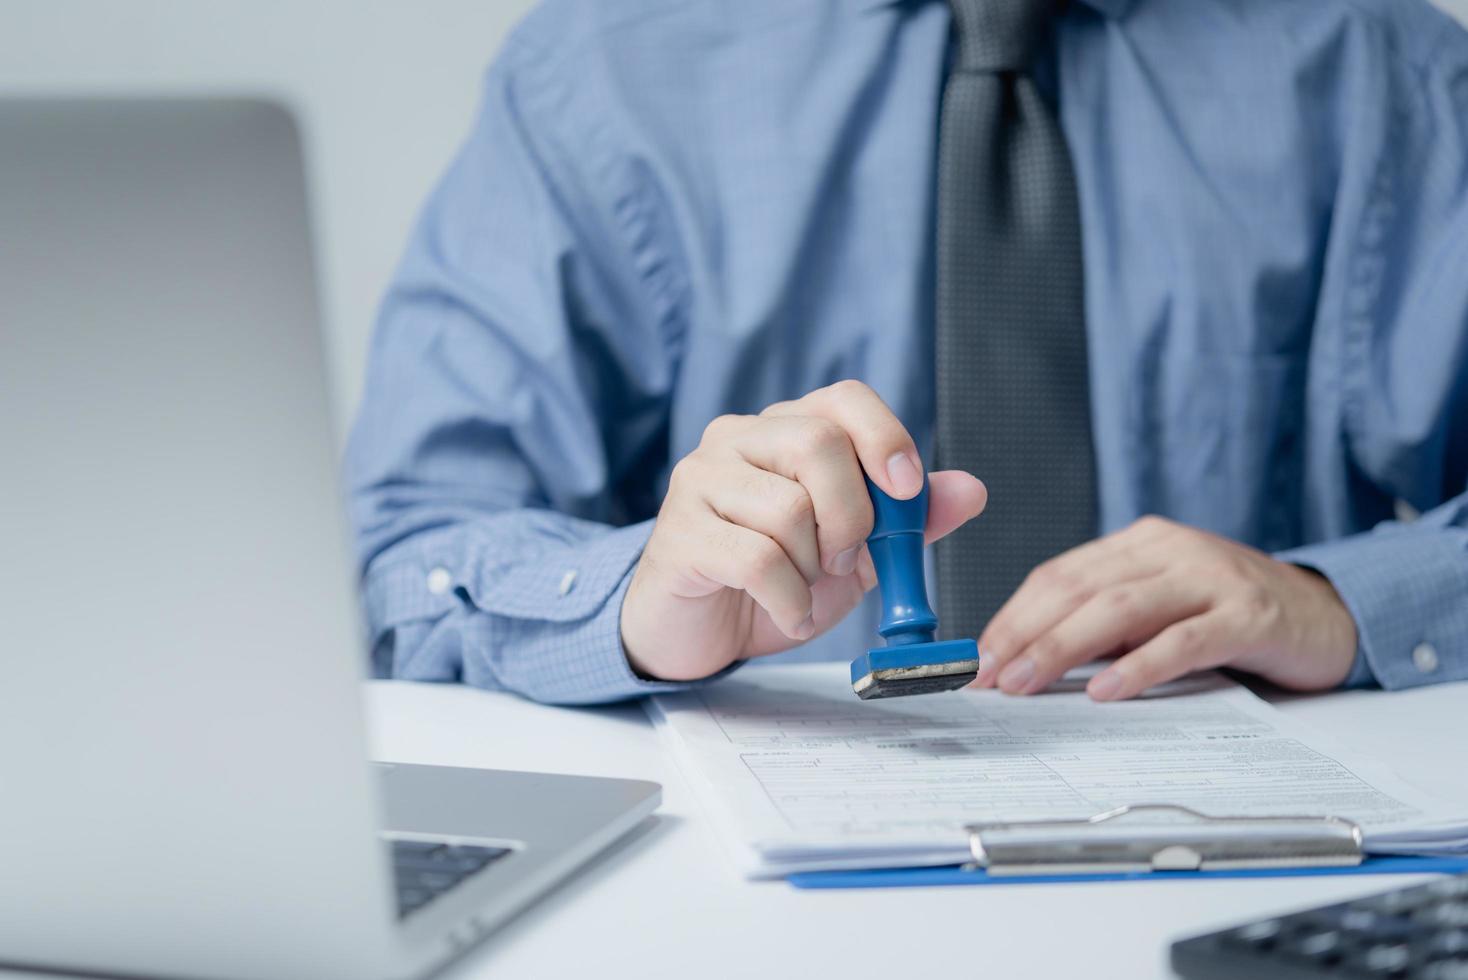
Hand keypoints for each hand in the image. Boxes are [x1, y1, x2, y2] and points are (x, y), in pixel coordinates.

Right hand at [621, 380, 987, 681]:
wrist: (700, 631)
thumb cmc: (774, 580)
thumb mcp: (854, 553)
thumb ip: (908, 522)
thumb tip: (971, 490)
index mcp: (782, 430)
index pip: (843, 399)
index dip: (885, 437)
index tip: (907, 489)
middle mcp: (736, 440)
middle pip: (817, 443)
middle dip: (853, 515)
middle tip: (846, 560)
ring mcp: (700, 482)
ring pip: (788, 508)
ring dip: (814, 569)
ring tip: (803, 589)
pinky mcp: (679, 535)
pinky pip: (756, 560)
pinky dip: (790, 601)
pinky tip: (788, 614)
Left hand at [972, 516, 1358, 700]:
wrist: (1328, 614)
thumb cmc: (1228, 616)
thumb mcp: (1158, 608)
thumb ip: (1103, 625)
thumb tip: (1025, 662)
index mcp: (1139, 543)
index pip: (1058, 575)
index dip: (1012, 616)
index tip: (976, 658)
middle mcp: (1169, 550)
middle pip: (1079, 587)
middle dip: (1024, 633)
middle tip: (985, 675)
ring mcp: (1211, 577)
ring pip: (1120, 609)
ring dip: (1063, 648)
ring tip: (1025, 682)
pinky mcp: (1248, 614)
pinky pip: (1182, 639)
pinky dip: (1138, 665)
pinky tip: (1106, 690)